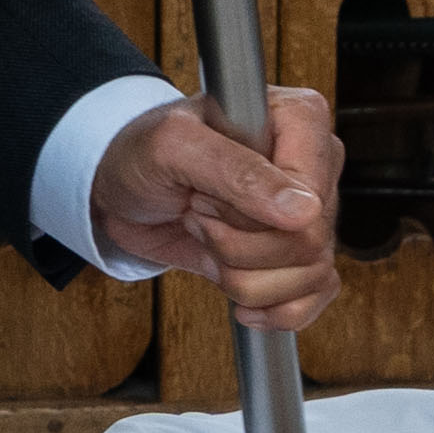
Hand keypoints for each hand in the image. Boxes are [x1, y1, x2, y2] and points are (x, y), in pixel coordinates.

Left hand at [96, 87, 341, 333]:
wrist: (120, 188)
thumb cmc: (141, 152)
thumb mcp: (174, 147)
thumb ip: (238, 172)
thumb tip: (305, 212)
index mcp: (300, 122)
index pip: (311, 199)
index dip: (251, 217)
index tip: (205, 198)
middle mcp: (313, 167)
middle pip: (309, 244)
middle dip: (238, 248)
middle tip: (198, 217)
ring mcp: (307, 214)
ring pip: (309, 276)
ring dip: (244, 278)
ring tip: (208, 241)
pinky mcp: (293, 255)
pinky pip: (314, 297)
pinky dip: (273, 310)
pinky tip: (240, 300)